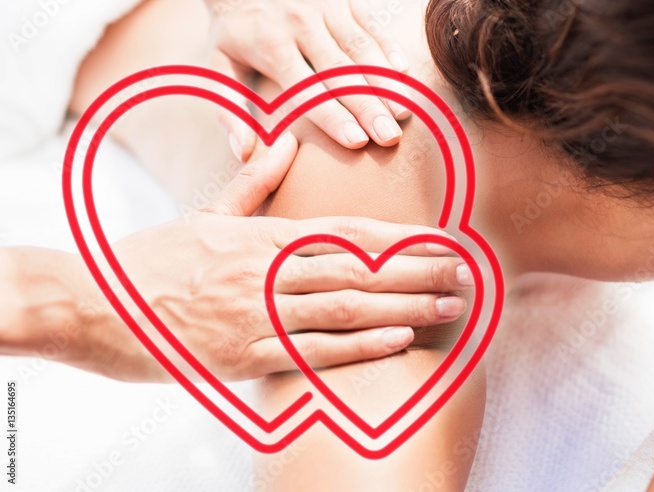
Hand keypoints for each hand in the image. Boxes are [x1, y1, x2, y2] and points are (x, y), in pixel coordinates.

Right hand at [47, 134, 469, 381]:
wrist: (94, 305)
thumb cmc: (154, 261)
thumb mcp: (206, 214)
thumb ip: (252, 184)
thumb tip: (280, 142)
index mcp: (264, 236)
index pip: (349, 233)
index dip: (403, 239)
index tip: (444, 241)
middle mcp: (269, 271)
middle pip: (361, 267)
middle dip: (420, 271)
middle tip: (467, 273)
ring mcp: (258, 313)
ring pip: (347, 306)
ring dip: (405, 305)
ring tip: (450, 305)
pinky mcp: (244, 354)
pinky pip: (313, 350)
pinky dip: (359, 344)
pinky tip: (398, 340)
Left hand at [205, 0, 411, 159]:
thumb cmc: (235, 32)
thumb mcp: (218, 64)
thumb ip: (229, 109)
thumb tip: (243, 152)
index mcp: (269, 45)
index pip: (306, 88)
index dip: (332, 116)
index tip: (357, 142)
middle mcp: (299, 24)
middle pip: (341, 72)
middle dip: (368, 106)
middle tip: (390, 138)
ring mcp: (324, 8)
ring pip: (361, 49)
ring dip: (385, 82)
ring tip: (405, 114)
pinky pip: (371, 25)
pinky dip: (389, 48)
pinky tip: (404, 75)